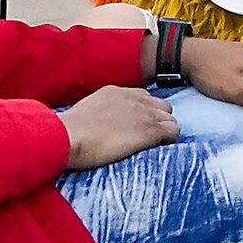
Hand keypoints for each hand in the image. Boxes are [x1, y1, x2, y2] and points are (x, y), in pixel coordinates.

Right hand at [61, 86, 177, 169]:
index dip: (143, 113)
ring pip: (170, 118)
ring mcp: (143, 113)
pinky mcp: (150, 129)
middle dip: (157, 120)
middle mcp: (133, 98)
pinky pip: (173, 132)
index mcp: (115, 92)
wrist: (70, 135)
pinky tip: (157, 149)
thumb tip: (96, 126)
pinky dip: (169, 141)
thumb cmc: (69, 131)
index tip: (136, 126)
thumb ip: (98, 114)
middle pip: (160, 105)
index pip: (142, 97)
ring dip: (164, 131)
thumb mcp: (85, 113)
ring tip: (152, 146)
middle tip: (146, 137)